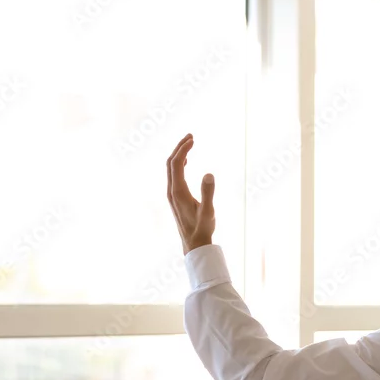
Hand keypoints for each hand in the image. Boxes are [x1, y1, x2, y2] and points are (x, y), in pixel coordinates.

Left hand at [166, 133, 215, 254]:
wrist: (193, 244)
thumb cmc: (202, 229)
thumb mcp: (208, 211)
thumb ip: (208, 192)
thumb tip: (209, 174)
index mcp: (178, 192)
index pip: (176, 164)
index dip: (183, 149)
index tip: (192, 138)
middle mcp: (172, 191)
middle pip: (170, 163)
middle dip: (179, 148)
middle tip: (191, 136)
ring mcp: (172, 194)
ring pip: (170, 169)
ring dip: (178, 155)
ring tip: (189, 144)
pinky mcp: (175, 198)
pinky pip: (173, 176)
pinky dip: (178, 164)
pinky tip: (185, 163)